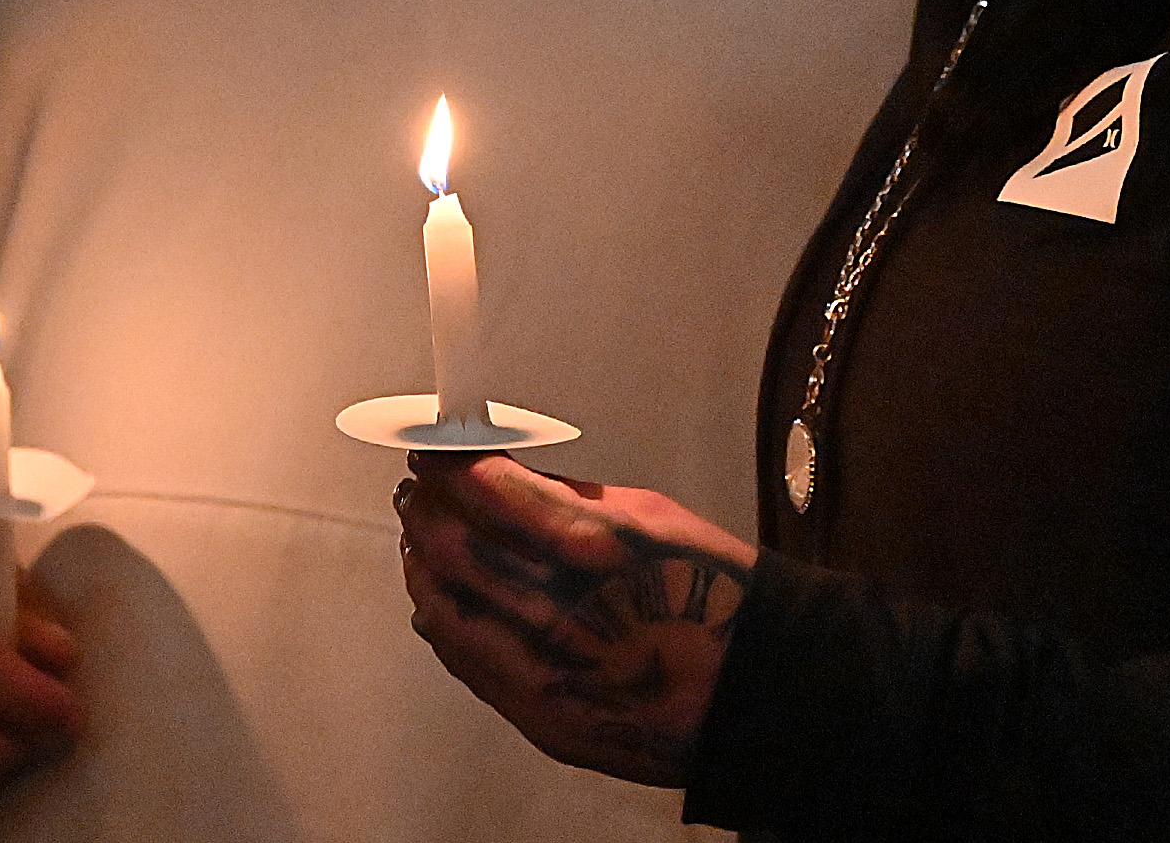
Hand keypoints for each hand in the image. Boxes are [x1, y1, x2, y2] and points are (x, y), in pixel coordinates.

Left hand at [396, 455, 754, 790]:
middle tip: (415, 488)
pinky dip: (444, 625)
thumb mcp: (647, 511)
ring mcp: (544, 672)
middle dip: (427, 510)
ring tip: (417, 539)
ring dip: (425, 567)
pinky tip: (437, 602)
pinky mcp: (542, 719)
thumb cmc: (709, 584)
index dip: (447, 467)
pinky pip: (469, 665)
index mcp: (587, 544)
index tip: (430, 450)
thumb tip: (503, 476)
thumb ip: (566, 497)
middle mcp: (556, 608)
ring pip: (449, 611)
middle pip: (457, 549)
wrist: (754, 687)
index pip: (487, 492)